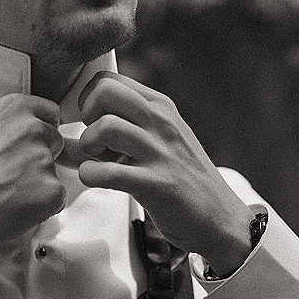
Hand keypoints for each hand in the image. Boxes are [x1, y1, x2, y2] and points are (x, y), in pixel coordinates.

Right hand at [0, 94, 65, 277]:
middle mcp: (33, 129)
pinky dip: (41, 209)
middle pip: (55, 142)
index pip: (49, 113)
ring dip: (38, 185)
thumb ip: (1, 131)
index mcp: (13, 109)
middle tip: (13, 177)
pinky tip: (13, 211)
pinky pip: (56, 200)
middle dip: (40, 158)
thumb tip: (10, 140)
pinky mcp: (51, 191)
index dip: (41, 132)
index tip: (32, 144)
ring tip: (6, 197)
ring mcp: (44, 160)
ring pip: (54, 174)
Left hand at [77, 72, 253, 276]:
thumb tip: (77, 123)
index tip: (92, 122)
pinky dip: (90, 175)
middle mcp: (162, 123)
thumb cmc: (184, 178)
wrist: (221, 218)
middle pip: (105, 92)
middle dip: (86, 115)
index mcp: (161, 107)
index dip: (88, 99)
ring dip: (87, 146)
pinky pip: (108, 172)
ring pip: (105, 128)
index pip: (110, 80)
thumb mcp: (164, 137)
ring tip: (97, 161)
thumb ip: (131, 124)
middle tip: (93, 139)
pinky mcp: (156, 185)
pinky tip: (96, 179)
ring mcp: (160, 153)